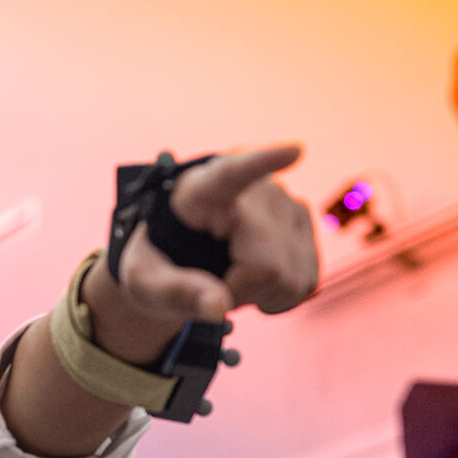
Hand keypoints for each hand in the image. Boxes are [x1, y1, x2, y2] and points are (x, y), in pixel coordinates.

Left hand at [113, 145, 319, 321]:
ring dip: (263, 295)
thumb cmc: (160, 261)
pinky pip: (308, 279)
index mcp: (203, 191)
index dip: (264, 164)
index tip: (293, 151)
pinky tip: (259, 282)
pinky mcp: (305, 220)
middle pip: (268, 265)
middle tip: (213, 284)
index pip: (233, 175)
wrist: (183, 253)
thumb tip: (217, 307)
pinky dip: (283, 294)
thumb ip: (177, 293)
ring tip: (234, 277)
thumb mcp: (148, 283)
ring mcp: (286, 201)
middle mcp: (255, 188)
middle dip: (242, 291)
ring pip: (294, 277)